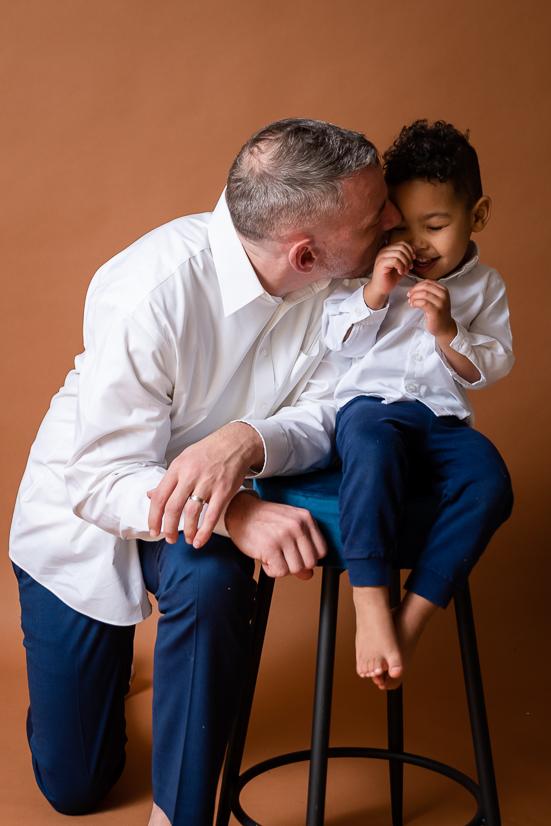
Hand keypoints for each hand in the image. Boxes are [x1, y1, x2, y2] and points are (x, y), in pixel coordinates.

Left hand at [147, 422, 264, 545]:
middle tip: (169, 538)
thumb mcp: (183, 460)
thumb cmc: (208, 451)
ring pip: (191, 513)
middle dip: (168, 528)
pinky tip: (199, 540)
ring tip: (187, 539)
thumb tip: (151, 495)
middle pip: (173, 507)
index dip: (154, 517)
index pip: (159, 497)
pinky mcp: (224, 490)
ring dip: (187, 531)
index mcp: (177, 468)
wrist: (234, 443)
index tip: (154, 530)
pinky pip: (212, 515)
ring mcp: (208, 482)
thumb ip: (168, 479)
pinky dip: (204, 532)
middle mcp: (190, 475)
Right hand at [225, 491, 326, 579]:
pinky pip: (280, 572)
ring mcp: (284, 536)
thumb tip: (308, 575)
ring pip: (296, 569)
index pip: (322, 551)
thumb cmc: (264, 519)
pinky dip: (271, 571)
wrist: (239, 510)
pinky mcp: (270, 547)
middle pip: (310, 563)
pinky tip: (265, 559)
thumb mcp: (289, 526)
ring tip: (272, 556)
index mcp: (306, 518)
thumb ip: (302, 547)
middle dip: (296, 565)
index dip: (309, 558)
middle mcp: (297, 526)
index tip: (296, 554)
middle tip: (282, 557)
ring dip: (283, 568)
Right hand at [364, 242, 414, 308]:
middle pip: (402, 247)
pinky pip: (395, 261)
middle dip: (409, 258)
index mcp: (388, 249)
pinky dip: (401, 267)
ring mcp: (381, 256)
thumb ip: (406, 256)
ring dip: (405, 263)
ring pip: (399, 253)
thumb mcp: (401, 264)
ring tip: (405, 271)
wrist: (381, 288)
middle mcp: (383, 251)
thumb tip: (414, 249)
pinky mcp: (380, 264)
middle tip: (409, 267)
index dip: (411, 250)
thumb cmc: (391, 277)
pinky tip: (400, 272)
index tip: (413, 259)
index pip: (403, 243)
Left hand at [407, 280, 455, 338]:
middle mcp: (443, 295)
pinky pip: (423, 303)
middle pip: (425, 287)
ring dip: (414, 297)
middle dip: (414, 290)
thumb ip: (428, 292)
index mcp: (443, 290)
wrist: (444, 326)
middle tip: (409, 295)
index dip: (417, 285)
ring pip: (424, 294)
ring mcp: (441, 303)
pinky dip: (416, 303)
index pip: (428, 282)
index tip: (412, 291)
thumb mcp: (436, 299)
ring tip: (410, 301)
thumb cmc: (438, 313)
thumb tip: (415, 288)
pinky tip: (413, 305)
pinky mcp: (436, 311)